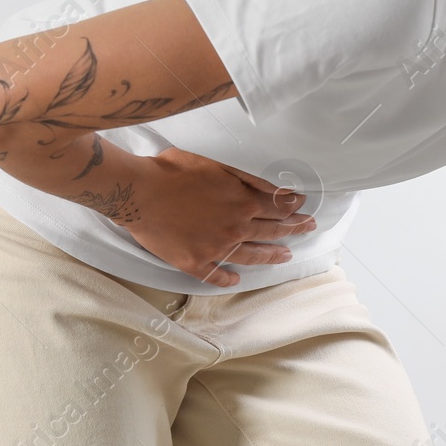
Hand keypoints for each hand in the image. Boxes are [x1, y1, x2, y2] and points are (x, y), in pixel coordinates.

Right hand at [128, 147, 317, 287]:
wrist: (138, 192)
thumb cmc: (172, 171)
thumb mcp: (217, 164)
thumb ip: (250, 180)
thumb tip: (281, 192)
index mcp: (242, 203)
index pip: (278, 208)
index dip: (295, 209)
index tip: (305, 210)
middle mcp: (235, 229)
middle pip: (272, 232)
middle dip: (294, 230)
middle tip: (308, 229)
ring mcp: (216, 249)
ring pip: (252, 257)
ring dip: (271, 256)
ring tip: (285, 256)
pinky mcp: (195, 262)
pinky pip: (217, 276)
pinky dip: (228, 279)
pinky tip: (237, 280)